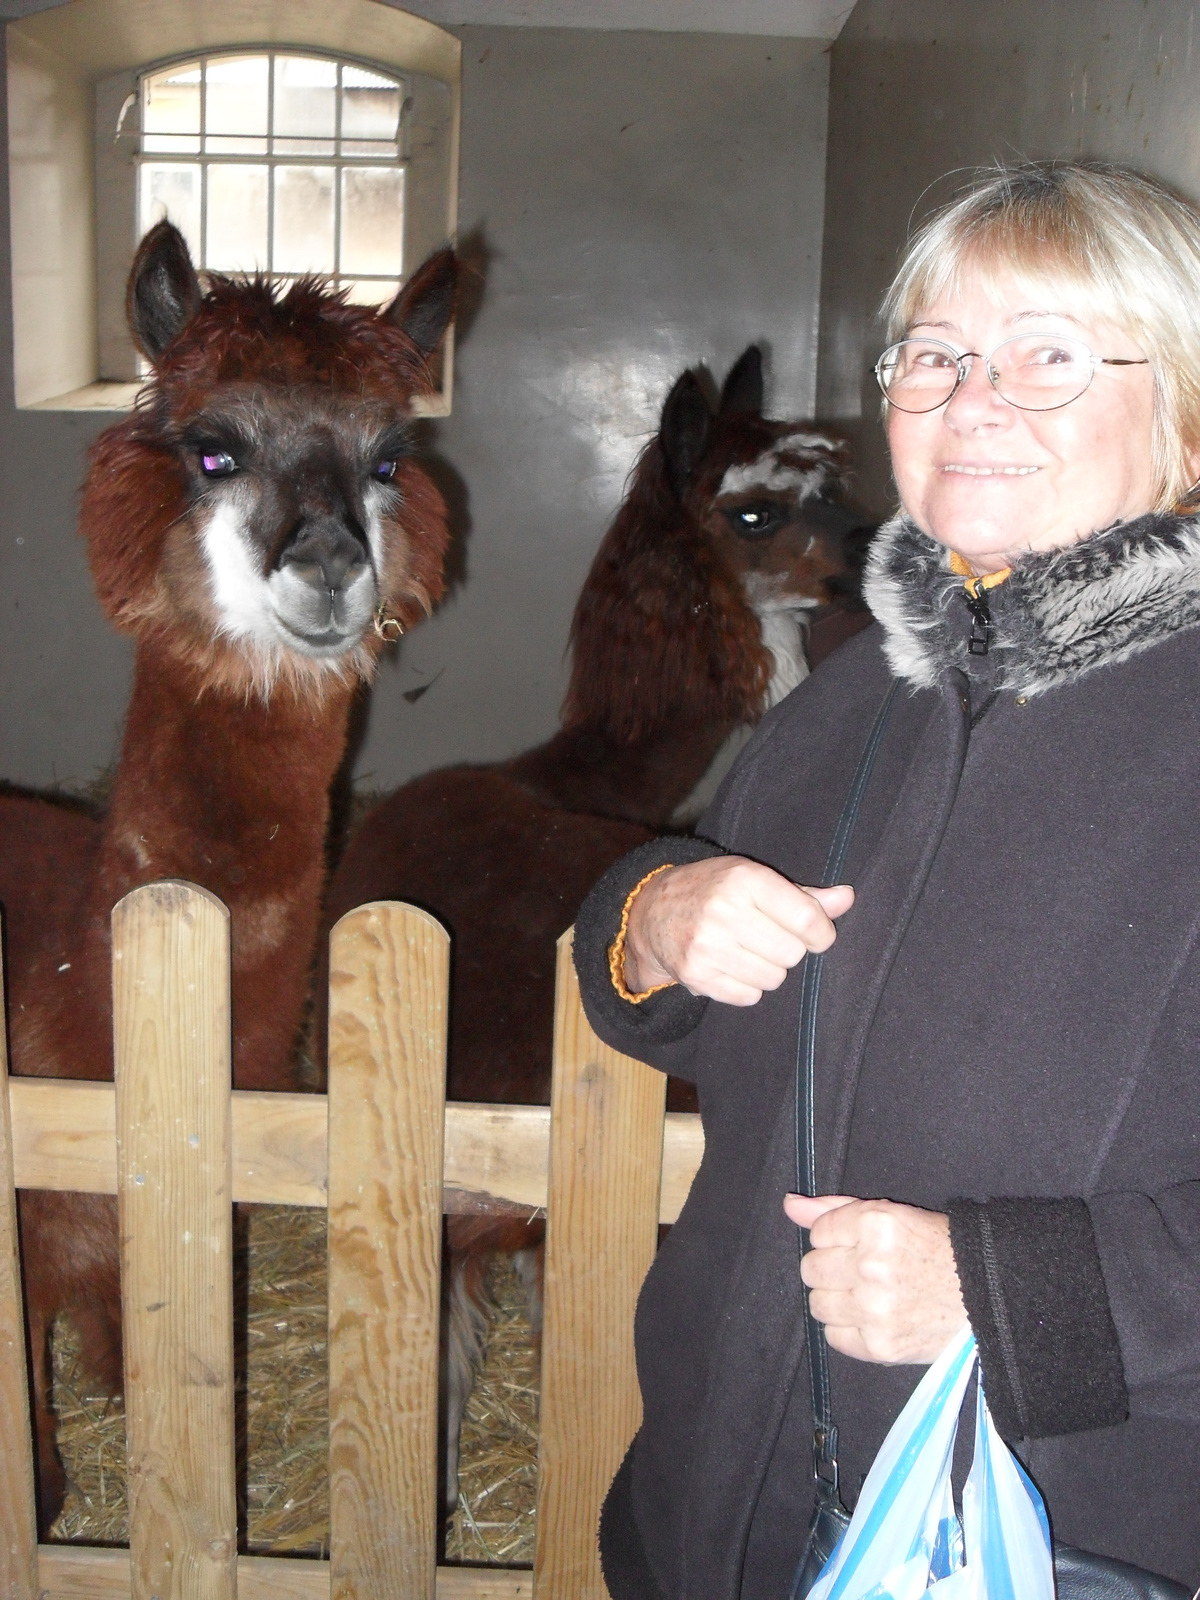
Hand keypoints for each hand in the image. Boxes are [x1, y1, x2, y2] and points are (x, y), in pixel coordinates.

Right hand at [622, 857, 853, 1005]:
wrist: (653, 912)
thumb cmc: (714, 891)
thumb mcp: (754, 880)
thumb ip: (803, 894)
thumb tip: (847, 898)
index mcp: (744, 879)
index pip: (805, 917)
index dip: (821, 933)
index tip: (816, 934)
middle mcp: (723, 910)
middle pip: (792, 953)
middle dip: (789, 950)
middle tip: (770, 938)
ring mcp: (707, 945)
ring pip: (773, 978)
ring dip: (769, 969)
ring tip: (749, 951)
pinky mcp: (696, 975)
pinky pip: (750, 996)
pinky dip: (748, 987)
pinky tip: (732, 966)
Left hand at [784, 1193, 967, 1363]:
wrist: (986, 1295)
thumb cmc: (938, 1249)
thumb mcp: (891, 1215)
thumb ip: (834, 1209)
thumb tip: (789, 1205)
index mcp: (876, 1223)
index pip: (819, 1232)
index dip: (836, 1239)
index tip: (859, 1246)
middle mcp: (872, 1265)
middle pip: (812, 1269)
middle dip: (830, 1268)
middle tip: (859, 1272)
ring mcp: (875, 1308)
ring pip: (818, 1304)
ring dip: (836, 1300)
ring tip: (865, 1296)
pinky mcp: (880, 1345)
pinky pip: (834, 1337)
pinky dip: (847, 1329)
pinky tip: (870, 1319)